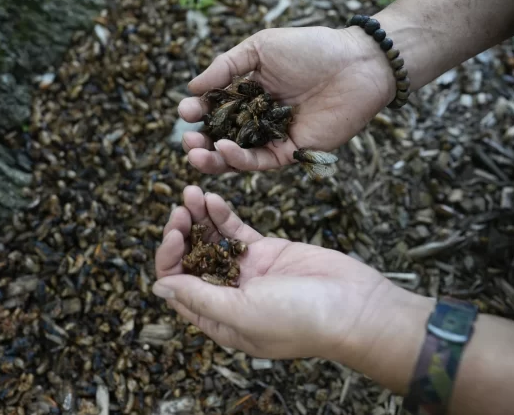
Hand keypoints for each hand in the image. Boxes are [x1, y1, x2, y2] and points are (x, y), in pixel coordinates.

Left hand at [152, 185, 397, 360]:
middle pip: (192, 260)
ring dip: (198, 219)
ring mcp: (248, 271)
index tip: (175, 235)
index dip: (170, 260)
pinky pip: (236, 231)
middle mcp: (229, 294)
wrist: (355, 306)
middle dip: (181, 234)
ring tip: (191, 193)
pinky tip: (211, 198)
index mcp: (218, 317)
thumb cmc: (300, 320)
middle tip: (179, 210)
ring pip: (212, 241)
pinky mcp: (266, 251)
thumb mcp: (242, 312)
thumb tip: (158, 286)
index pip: (179, 287)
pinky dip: (222, 215)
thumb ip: (198, 297)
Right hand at [179, 26, 394, 173]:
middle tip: (186, 141)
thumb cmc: (310, 50)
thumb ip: (226, 67)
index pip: (215, 109)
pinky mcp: (291, 153)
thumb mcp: (261, 48)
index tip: (184, 111)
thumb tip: (192, 88)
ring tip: (195, 152)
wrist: (356, 64)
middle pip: (221, 137)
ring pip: (236, 157)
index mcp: (248, 93)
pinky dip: (240, 159)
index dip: (197, 112)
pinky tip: (224, 148)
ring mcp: (273, 137)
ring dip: (213, 158)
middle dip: (199, 142)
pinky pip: (260, 161)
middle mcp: (257, 118)